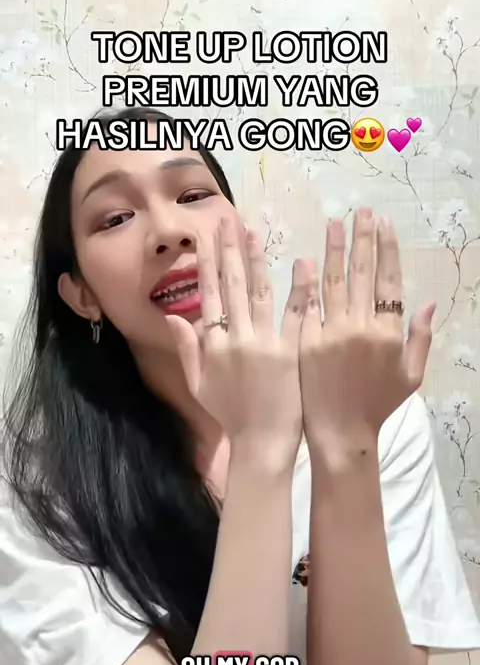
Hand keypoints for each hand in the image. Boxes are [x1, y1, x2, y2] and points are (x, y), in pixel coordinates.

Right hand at [167, 214, 310, 469]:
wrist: (261, 445)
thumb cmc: (232, 418)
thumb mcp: (199, 386)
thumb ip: (188, 350)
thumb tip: (173, 316)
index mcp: (213, 345)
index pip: (208, 294)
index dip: (206, 262)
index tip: (205, 235)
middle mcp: (235, 338)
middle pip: (230, 286)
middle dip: (227, 250)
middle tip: (225, 220)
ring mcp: (264, 344)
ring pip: (259, 293)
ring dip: (256, 260)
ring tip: (254, 232)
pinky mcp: (290, 353)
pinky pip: (295, 316)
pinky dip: (299, 289)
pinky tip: (303, 263)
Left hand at [299, 208, 434, 453]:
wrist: (339, 432)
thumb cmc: (377, 405)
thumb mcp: (411, 376)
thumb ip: (419, 338)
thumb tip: (427, 303)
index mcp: (388, 333)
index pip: (389, 281)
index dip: (387, 250)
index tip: (385, 225)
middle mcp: (359, 327)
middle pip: (361, 273)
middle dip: (362, 239)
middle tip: (361, 212)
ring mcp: (330, 333)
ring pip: (332, 282)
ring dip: (334, 249)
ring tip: (334, 223)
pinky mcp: (305, 342)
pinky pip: (308, 306)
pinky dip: (308, 282)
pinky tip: (307, 259)